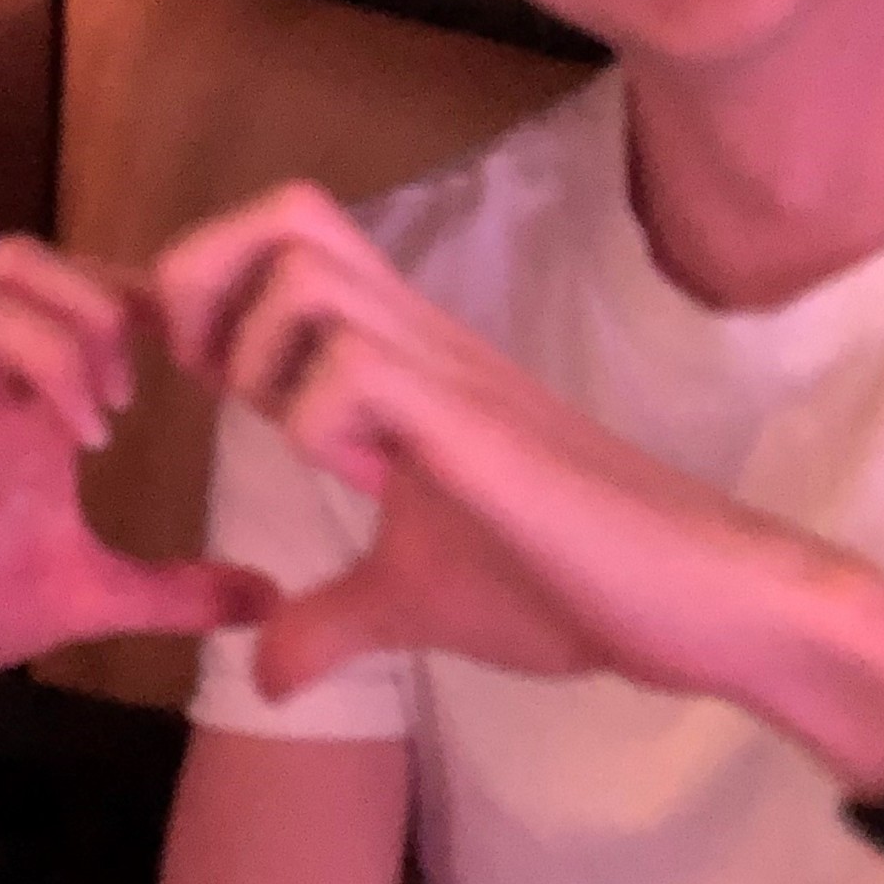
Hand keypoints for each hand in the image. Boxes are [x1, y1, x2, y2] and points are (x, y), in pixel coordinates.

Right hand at [0, 236, 273, 704]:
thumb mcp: (93, 595)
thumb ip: (178, 593)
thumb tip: (271, 602)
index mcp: (32, 403)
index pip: (77, 289)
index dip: (132, 292)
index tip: (185, 354)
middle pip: (15, 262)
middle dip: (84, 301)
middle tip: (127, 391)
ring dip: (40, 349)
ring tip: (87, 428)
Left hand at [152, 185, 883, 787]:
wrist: (691, 602)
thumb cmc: (565, 584)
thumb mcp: (412, 603)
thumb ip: (332, 621)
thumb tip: (267, 674)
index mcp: (395, 355)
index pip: (279, 239)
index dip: (207, 286)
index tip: (192, 378)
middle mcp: (416, 333)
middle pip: (283, 209)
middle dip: (205, 280)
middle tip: (208, 381)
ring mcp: (447, 368)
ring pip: (304, 267)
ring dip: (259, 352)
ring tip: (288, 431)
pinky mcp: (475, 420)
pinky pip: (352, 369)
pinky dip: (320, 424)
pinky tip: (367, 479)